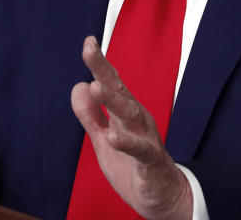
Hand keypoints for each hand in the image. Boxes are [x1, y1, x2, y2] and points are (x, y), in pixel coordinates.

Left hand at [71, 36, 192, 219]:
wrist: (162, 197)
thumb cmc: (133, 166)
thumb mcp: (105, 139)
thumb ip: (91, 115)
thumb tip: (78, 86)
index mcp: (125, 113)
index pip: (111, 83)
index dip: (100, 63)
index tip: (88, 42)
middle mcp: (137, 119)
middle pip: (119, 90)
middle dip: (104, 70)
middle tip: (89, 50)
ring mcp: (145, 138)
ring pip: (130, 115)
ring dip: (113, 101)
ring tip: (95, 87)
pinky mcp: (151, 161)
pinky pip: (140, 149)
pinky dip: (127, 143)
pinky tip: (114, 137)